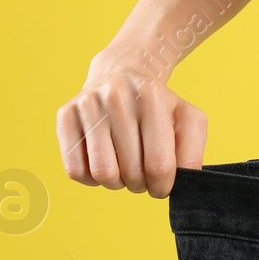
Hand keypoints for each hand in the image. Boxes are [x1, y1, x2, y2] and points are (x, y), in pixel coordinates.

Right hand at [56, 55, 206, 196]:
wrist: (122, 73)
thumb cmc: (159, 106)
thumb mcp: (188, 120)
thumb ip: (193, 153)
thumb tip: (184, 182)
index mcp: (151, 96)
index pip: (158, 166)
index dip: (162, 186)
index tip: (162, 184)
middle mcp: (116, 96)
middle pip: (130, 173)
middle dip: (141, 184)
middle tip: (143, 173)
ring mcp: (87, 104)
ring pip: (102, 174)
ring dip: (117, 182)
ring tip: (124, 168)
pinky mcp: (65, 115)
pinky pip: (76, 170)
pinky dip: (92, 177)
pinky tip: (105, 160)